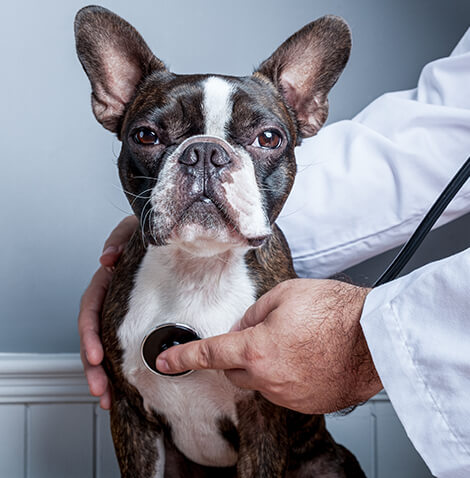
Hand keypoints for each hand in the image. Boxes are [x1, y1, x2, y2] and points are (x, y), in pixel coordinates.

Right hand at [78, 216, 137, 408]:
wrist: (175, 236)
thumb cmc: (153, 235)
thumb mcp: (134, 230)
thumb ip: (119, 239)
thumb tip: (107, 259)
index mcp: (107, 280)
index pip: (91, 308)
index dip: (90, 334)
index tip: (97, 356)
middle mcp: (111, 298)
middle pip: (93, 336)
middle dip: (92, 366)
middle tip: (100, 389)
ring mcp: (123, 311)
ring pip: (105, 345)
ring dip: (103, 374)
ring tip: (106, 397)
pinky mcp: (138, 320)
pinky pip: (125, 344)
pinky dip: (121, 366)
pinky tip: (123, 386)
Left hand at [156, 279, 382, 413]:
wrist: (374, 337)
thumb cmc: (335, 312)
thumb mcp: (285, 295)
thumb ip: (253, 313)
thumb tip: (242, 327)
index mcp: (257, 349)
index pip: (210, 353)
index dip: (183, 356)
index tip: (166, 361)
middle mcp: (269, 379)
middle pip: (235, 371)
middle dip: (239, 355)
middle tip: (263, 333)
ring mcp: (289, 396)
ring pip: (261, 381)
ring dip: (266, 364)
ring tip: (296, 342)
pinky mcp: (307, 404)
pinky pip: (284, 390)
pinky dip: (286, 375)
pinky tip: (307, 357)